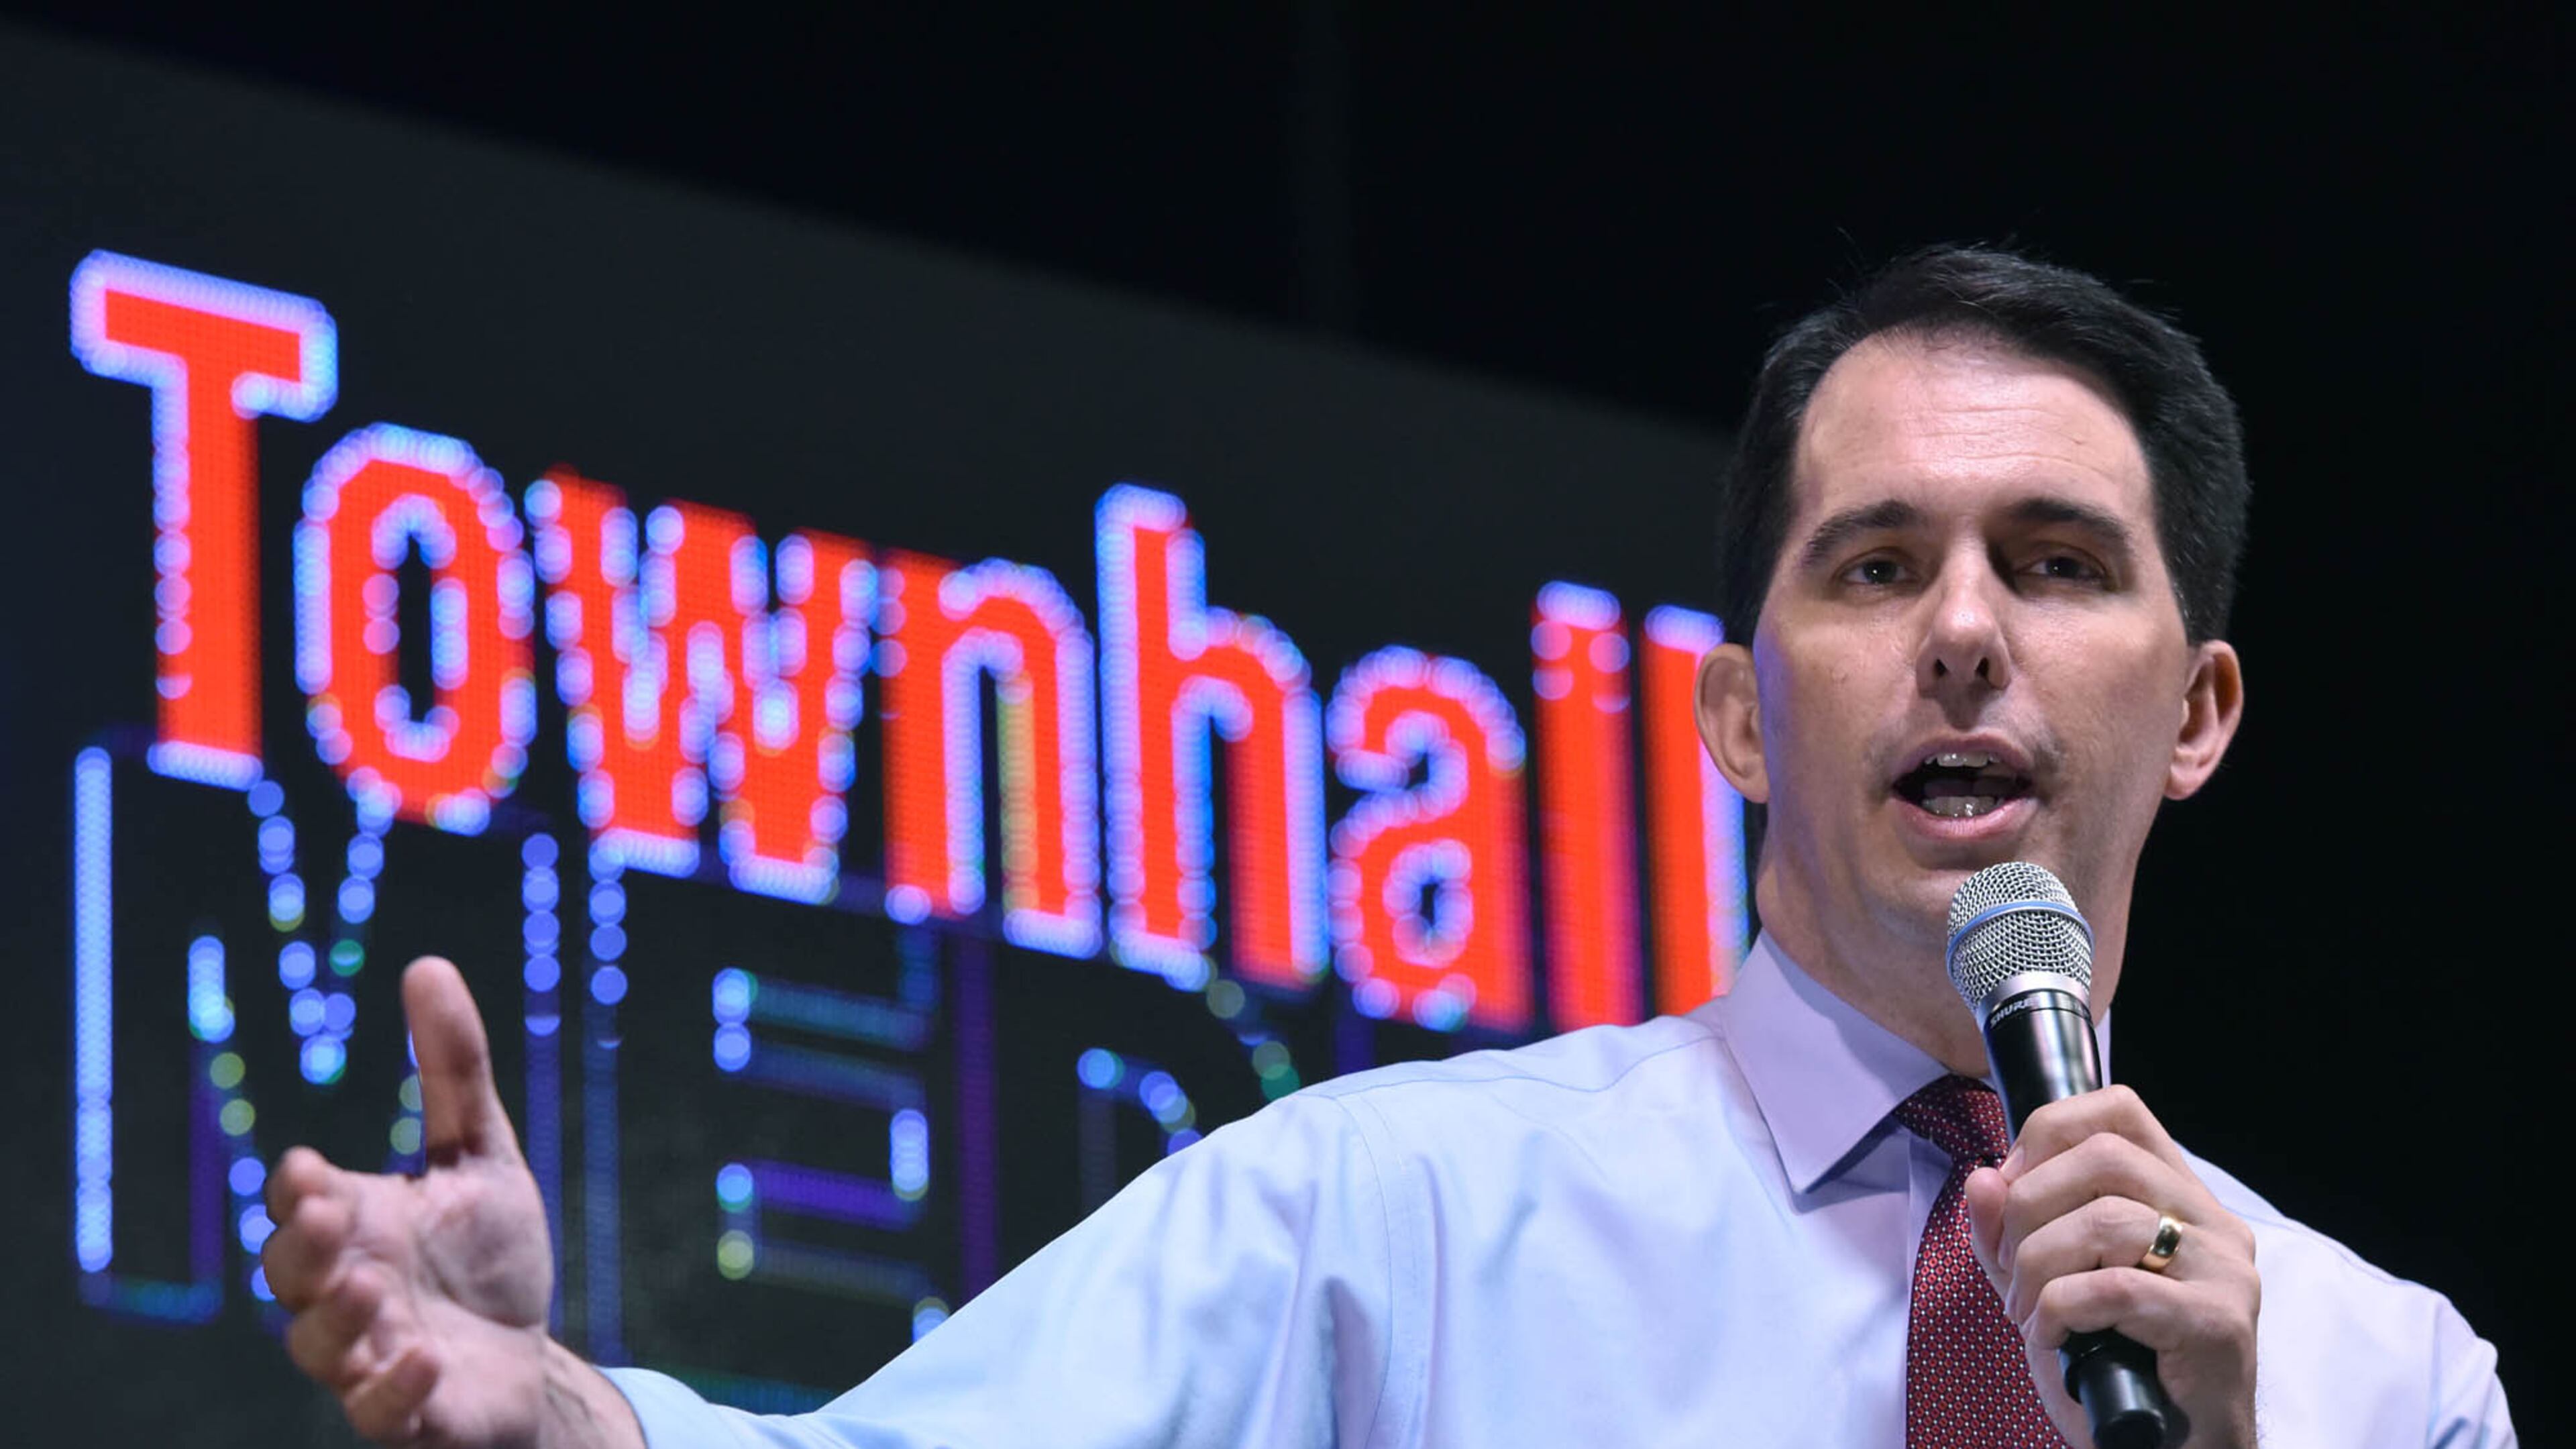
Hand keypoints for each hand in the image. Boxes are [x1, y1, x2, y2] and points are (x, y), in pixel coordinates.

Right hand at [261, 957, 640, 1448]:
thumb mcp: (482, 1155)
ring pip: (321, 1346)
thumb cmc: (487, 1257)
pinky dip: (393, 1388)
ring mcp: (370, 1356)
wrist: (526, 1357)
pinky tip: (420, 1357)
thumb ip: (453, 1069)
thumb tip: (427, 964)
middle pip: (293, 1274)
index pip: (301, 1204)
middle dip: (305, 1247)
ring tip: (376, 1286)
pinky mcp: (406, 1414)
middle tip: (332, 1214)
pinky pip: (379, 1411)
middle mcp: (348, 1291)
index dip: (298, 1188)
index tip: (310, 1166)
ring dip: (339, 1319)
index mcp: (357, 1227)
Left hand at [1964, 1084, 2260, 1447]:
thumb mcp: (2043, 1286)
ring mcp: (2222, 1270)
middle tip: (2009, 1264)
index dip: (2048, 1131)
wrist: (2167, 1446)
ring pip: (2108, 1219)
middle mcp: (2211, 1222)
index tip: (2011, 1184)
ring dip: (2039, 1265)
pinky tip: (2052, 1336)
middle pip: (2104, 1155)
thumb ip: (2008, 1233)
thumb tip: (1982, 1176)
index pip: (2118, 1109)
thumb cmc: (2113, 1365)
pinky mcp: (2218, 1322)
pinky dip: (2061, 1308)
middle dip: (2029, 1205)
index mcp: (2176, 1197)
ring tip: (2028, 1313)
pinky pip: (2116, 1288)